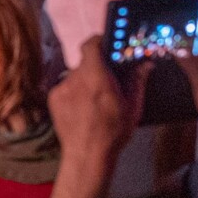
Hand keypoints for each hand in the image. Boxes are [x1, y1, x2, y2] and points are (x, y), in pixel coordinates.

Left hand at [49, 46, 144, 169]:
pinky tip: (83, 109)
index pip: (92, 44)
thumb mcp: (132, 107)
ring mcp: (62, 87)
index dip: (99, 41)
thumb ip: (137, 81)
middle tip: (108, 81)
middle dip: (97, 68)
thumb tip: (144, 64)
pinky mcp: (54, 98)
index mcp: (96, 76)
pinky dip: (74, 93)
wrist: (87, 155)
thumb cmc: (112, 133)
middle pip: (86, 62)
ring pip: (76, 76)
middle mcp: (76, 78)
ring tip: (96, 101)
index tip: (107, 45)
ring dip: (86, 82)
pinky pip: (66, 87)